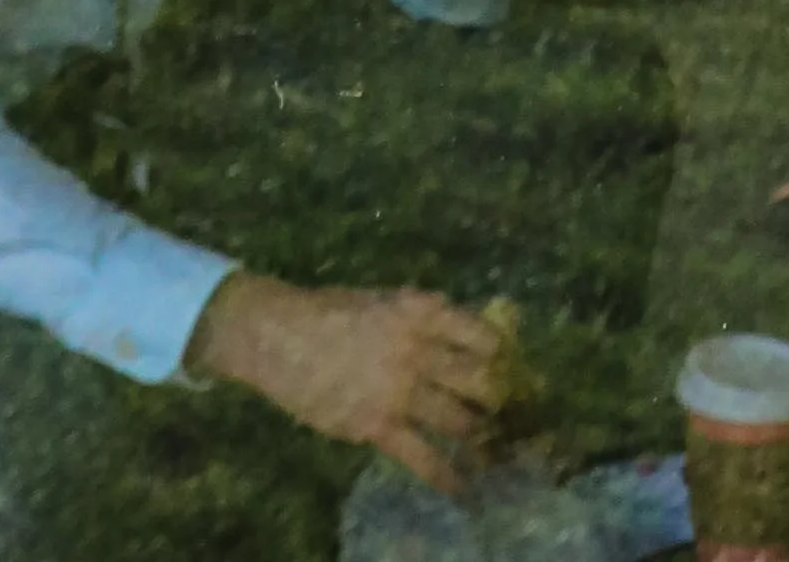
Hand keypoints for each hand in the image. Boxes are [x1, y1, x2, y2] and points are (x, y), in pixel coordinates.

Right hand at [196, 278, 515, 479]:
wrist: (281, 336)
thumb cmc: (329, 313)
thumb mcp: (382, 300)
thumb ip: (419, 319)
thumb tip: (455, 335)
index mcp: (419, 310)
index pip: (477, 332)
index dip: (499, 352)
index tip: (508, 365)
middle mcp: (417, 349)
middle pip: (477, 380)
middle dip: (497, 398)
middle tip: (504, 411)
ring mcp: (400, 390)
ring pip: (458, 420)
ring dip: (477, 436)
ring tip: (491, 449)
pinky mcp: (378, 426)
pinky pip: (424, 456)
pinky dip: (447, 475)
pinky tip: (462, 487)